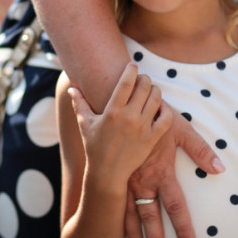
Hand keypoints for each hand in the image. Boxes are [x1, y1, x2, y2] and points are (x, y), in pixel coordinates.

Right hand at [68, 63, 170, 183]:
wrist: (108, 173)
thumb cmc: (94, 147)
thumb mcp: (85, 124)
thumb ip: (79, 104)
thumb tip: (71, 88)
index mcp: (113, 111)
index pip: (126, 82)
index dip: (131, 70)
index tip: (132, 65)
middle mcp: (129, 117)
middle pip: (144, 86)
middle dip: (144, 79)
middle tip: (141, 79)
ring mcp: (143, 128)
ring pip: (156, 98)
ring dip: (154, 90)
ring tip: (150, 90)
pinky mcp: (152, 138)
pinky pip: (166, 117)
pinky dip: (165, 109)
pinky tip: (159, 107)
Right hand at [124, 105, 225, 237]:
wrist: (124, 103)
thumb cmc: (156, 114)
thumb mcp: (181, 128)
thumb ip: (201, 150)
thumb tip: (220, 169)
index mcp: (161, 171)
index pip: (175, 206)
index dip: (182, 226)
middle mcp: (143, 180)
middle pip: (151, 216)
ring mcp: (127, 179)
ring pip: (131, 212)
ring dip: (135, 233)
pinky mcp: (117, 175)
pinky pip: (118, 200)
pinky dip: (120, 217)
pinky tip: (122, 229)